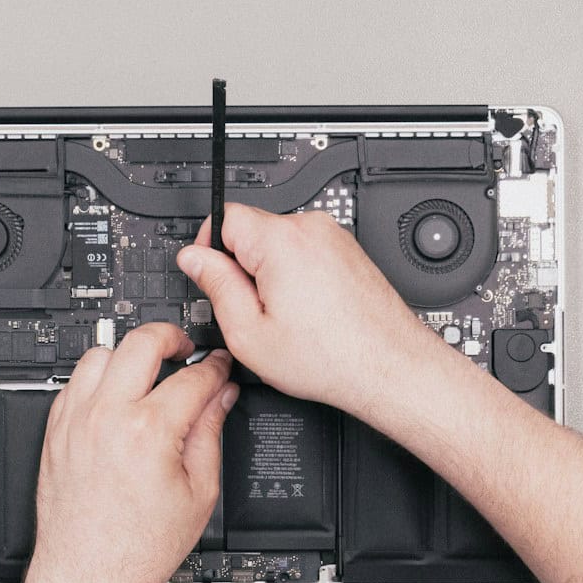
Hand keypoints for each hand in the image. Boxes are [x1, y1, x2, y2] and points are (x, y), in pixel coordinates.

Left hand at [20, 323, 236, 582]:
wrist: (90, 576)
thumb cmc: (139, 549)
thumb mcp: (199, 493)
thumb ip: (211, 434)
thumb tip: (220, 399)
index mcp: (149, 432)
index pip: (193, 377)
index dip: (216, 368)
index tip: (220, 367)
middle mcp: (107, 418)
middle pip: (142, 342)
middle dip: (172, 338)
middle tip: (185, 350)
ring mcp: (76, 422)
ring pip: (100, 352)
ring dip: (128, 355)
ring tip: (147, 371)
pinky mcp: (55, 432)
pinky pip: (73, 382)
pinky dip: (97, 379)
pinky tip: (115, 395)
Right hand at [175, 204, 446, 424]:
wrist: (388, 366)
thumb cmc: (331, 357)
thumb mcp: (249, 333)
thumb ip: (215, 286)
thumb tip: (194, 258)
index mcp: (281, 241)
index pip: (223, 216)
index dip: (210, 248)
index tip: (212, 275)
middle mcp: (311, 228)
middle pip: (252, 230)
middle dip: (243, 266)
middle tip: (253, 310)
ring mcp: (334, 237)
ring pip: (279, 243)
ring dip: (272, 274)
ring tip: (287, 316)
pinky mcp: (347, 250)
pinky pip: (305, 252)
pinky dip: (298, 277)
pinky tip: (308, 312)